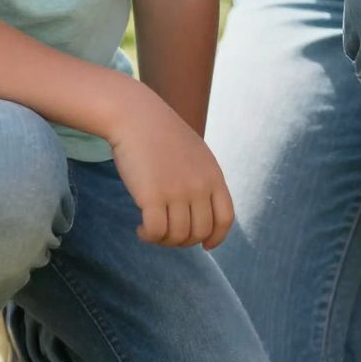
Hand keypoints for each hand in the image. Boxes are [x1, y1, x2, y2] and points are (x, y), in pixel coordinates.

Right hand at [108, 83, 233, 248]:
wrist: (136, 116)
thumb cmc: (161, 134)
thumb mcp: (195, 153)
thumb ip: (203, 179)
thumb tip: (202, 212)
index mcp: (213, 176)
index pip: (225, 218)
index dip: (217, 237)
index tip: (206, 245)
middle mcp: (199, 186)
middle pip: (199, 232)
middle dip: (183, 240)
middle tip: (166, 232)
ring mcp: (177, 192)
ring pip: (177, 236)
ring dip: (163, 240)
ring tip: (151, 229)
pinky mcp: (153, 196)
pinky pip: (156, 232)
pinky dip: (148, 236)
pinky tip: (140, 228)